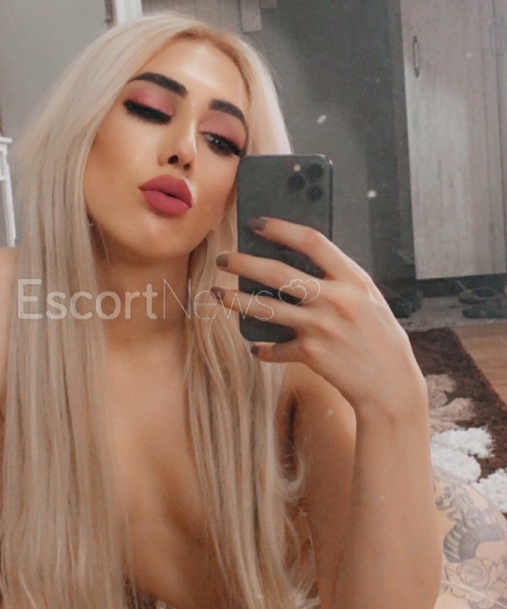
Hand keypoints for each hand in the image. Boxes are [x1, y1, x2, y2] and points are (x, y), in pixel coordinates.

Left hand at [213, 218, 426, 419]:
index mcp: (353, 279)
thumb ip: (340, 282)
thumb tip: (302, 266)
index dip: (281, 228)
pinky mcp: (310, 353)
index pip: (312, 241)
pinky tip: (256, 348)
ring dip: (236, 300)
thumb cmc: (381, 339)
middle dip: (244, 263)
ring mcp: (320, 326)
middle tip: (224, 259)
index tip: (257, 224)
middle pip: (277, 273)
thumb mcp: (369, 299)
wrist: (391, 384)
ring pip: (265, 308)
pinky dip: (263, 349)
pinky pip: (275, 349)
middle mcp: (335, 299)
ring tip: (217, 294)